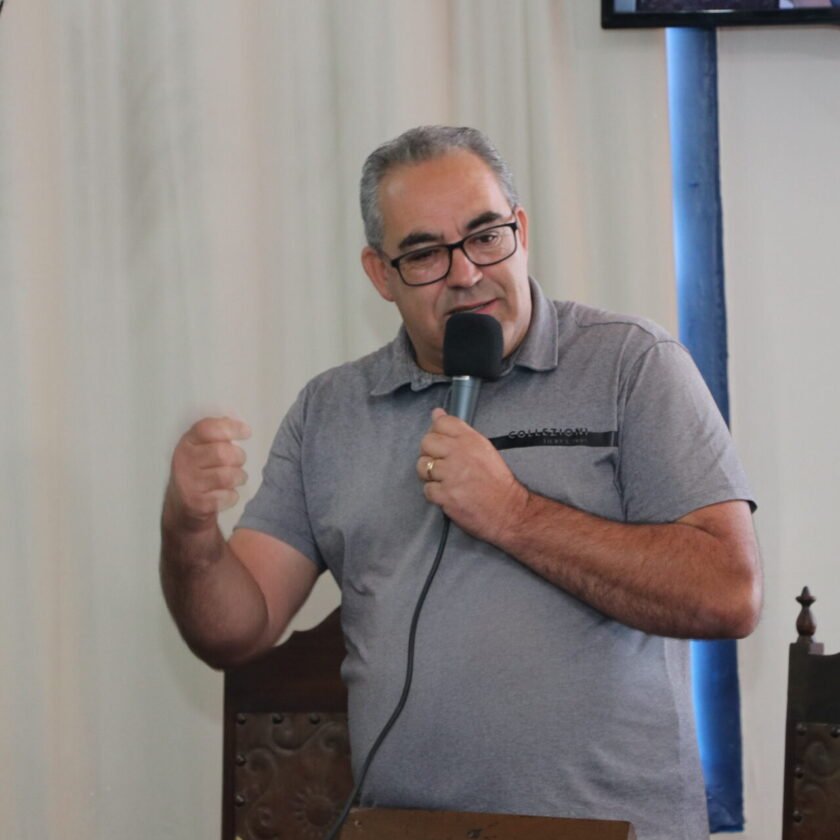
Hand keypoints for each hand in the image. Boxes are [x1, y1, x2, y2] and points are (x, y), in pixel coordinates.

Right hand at [166, 416, 250, 531]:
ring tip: (236, 477)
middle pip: (222, 453)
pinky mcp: (197, 503)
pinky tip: (226, 493)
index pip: (207, 429)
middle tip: (239, 461)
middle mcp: (184, 461)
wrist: (183, 506)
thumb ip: (217, 435)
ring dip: (239, 477)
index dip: (230, 428)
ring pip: (227, 476)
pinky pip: (228, 496)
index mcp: (187, 442)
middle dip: (238, 457)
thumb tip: (237, 425)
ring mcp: (188, 483)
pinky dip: (233, 495)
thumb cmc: (200, 470)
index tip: (246, 432)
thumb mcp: (201, 448)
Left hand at [417, 408, 527, 544]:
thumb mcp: (482, 448)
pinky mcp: (446, 495)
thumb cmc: (497, 481)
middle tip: (442, 464)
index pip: (441, 423)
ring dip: (430, 475)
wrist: (508, 510)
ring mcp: (452, 475)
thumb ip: (458, 431)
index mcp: (471, 440)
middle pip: (426, 443)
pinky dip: (435, 493)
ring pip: (422, 466)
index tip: (442, 444)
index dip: (437, 433)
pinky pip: (427, 489)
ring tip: (445, 480)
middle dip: (430, 454)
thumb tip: (436, 413)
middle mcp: (459, 453)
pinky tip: (448, 493)